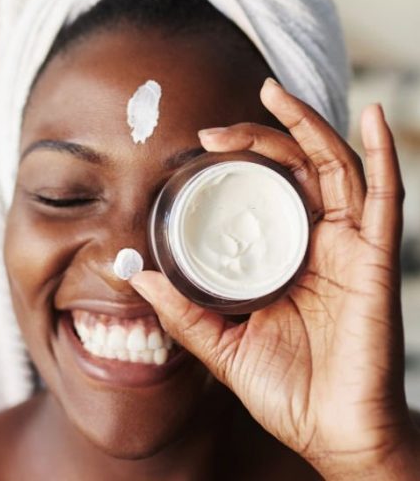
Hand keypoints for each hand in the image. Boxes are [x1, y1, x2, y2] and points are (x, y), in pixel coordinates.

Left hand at [130, 78, 419, 478]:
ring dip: (307, 125)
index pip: (265, 190)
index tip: (198, 150)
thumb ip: (185, 311)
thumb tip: (139, 277)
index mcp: (284, 255)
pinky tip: (371, 116)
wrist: (332, 432)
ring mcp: (349, 244)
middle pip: (295, 167)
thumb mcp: (223, 344)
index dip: (238, 163)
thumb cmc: (286, 388)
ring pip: (333, 166)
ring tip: (275, 92)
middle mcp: (318, 241)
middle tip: (215, 130)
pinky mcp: (375, 258)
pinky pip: (385, 195)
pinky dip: (381, 152)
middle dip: (259, 137)